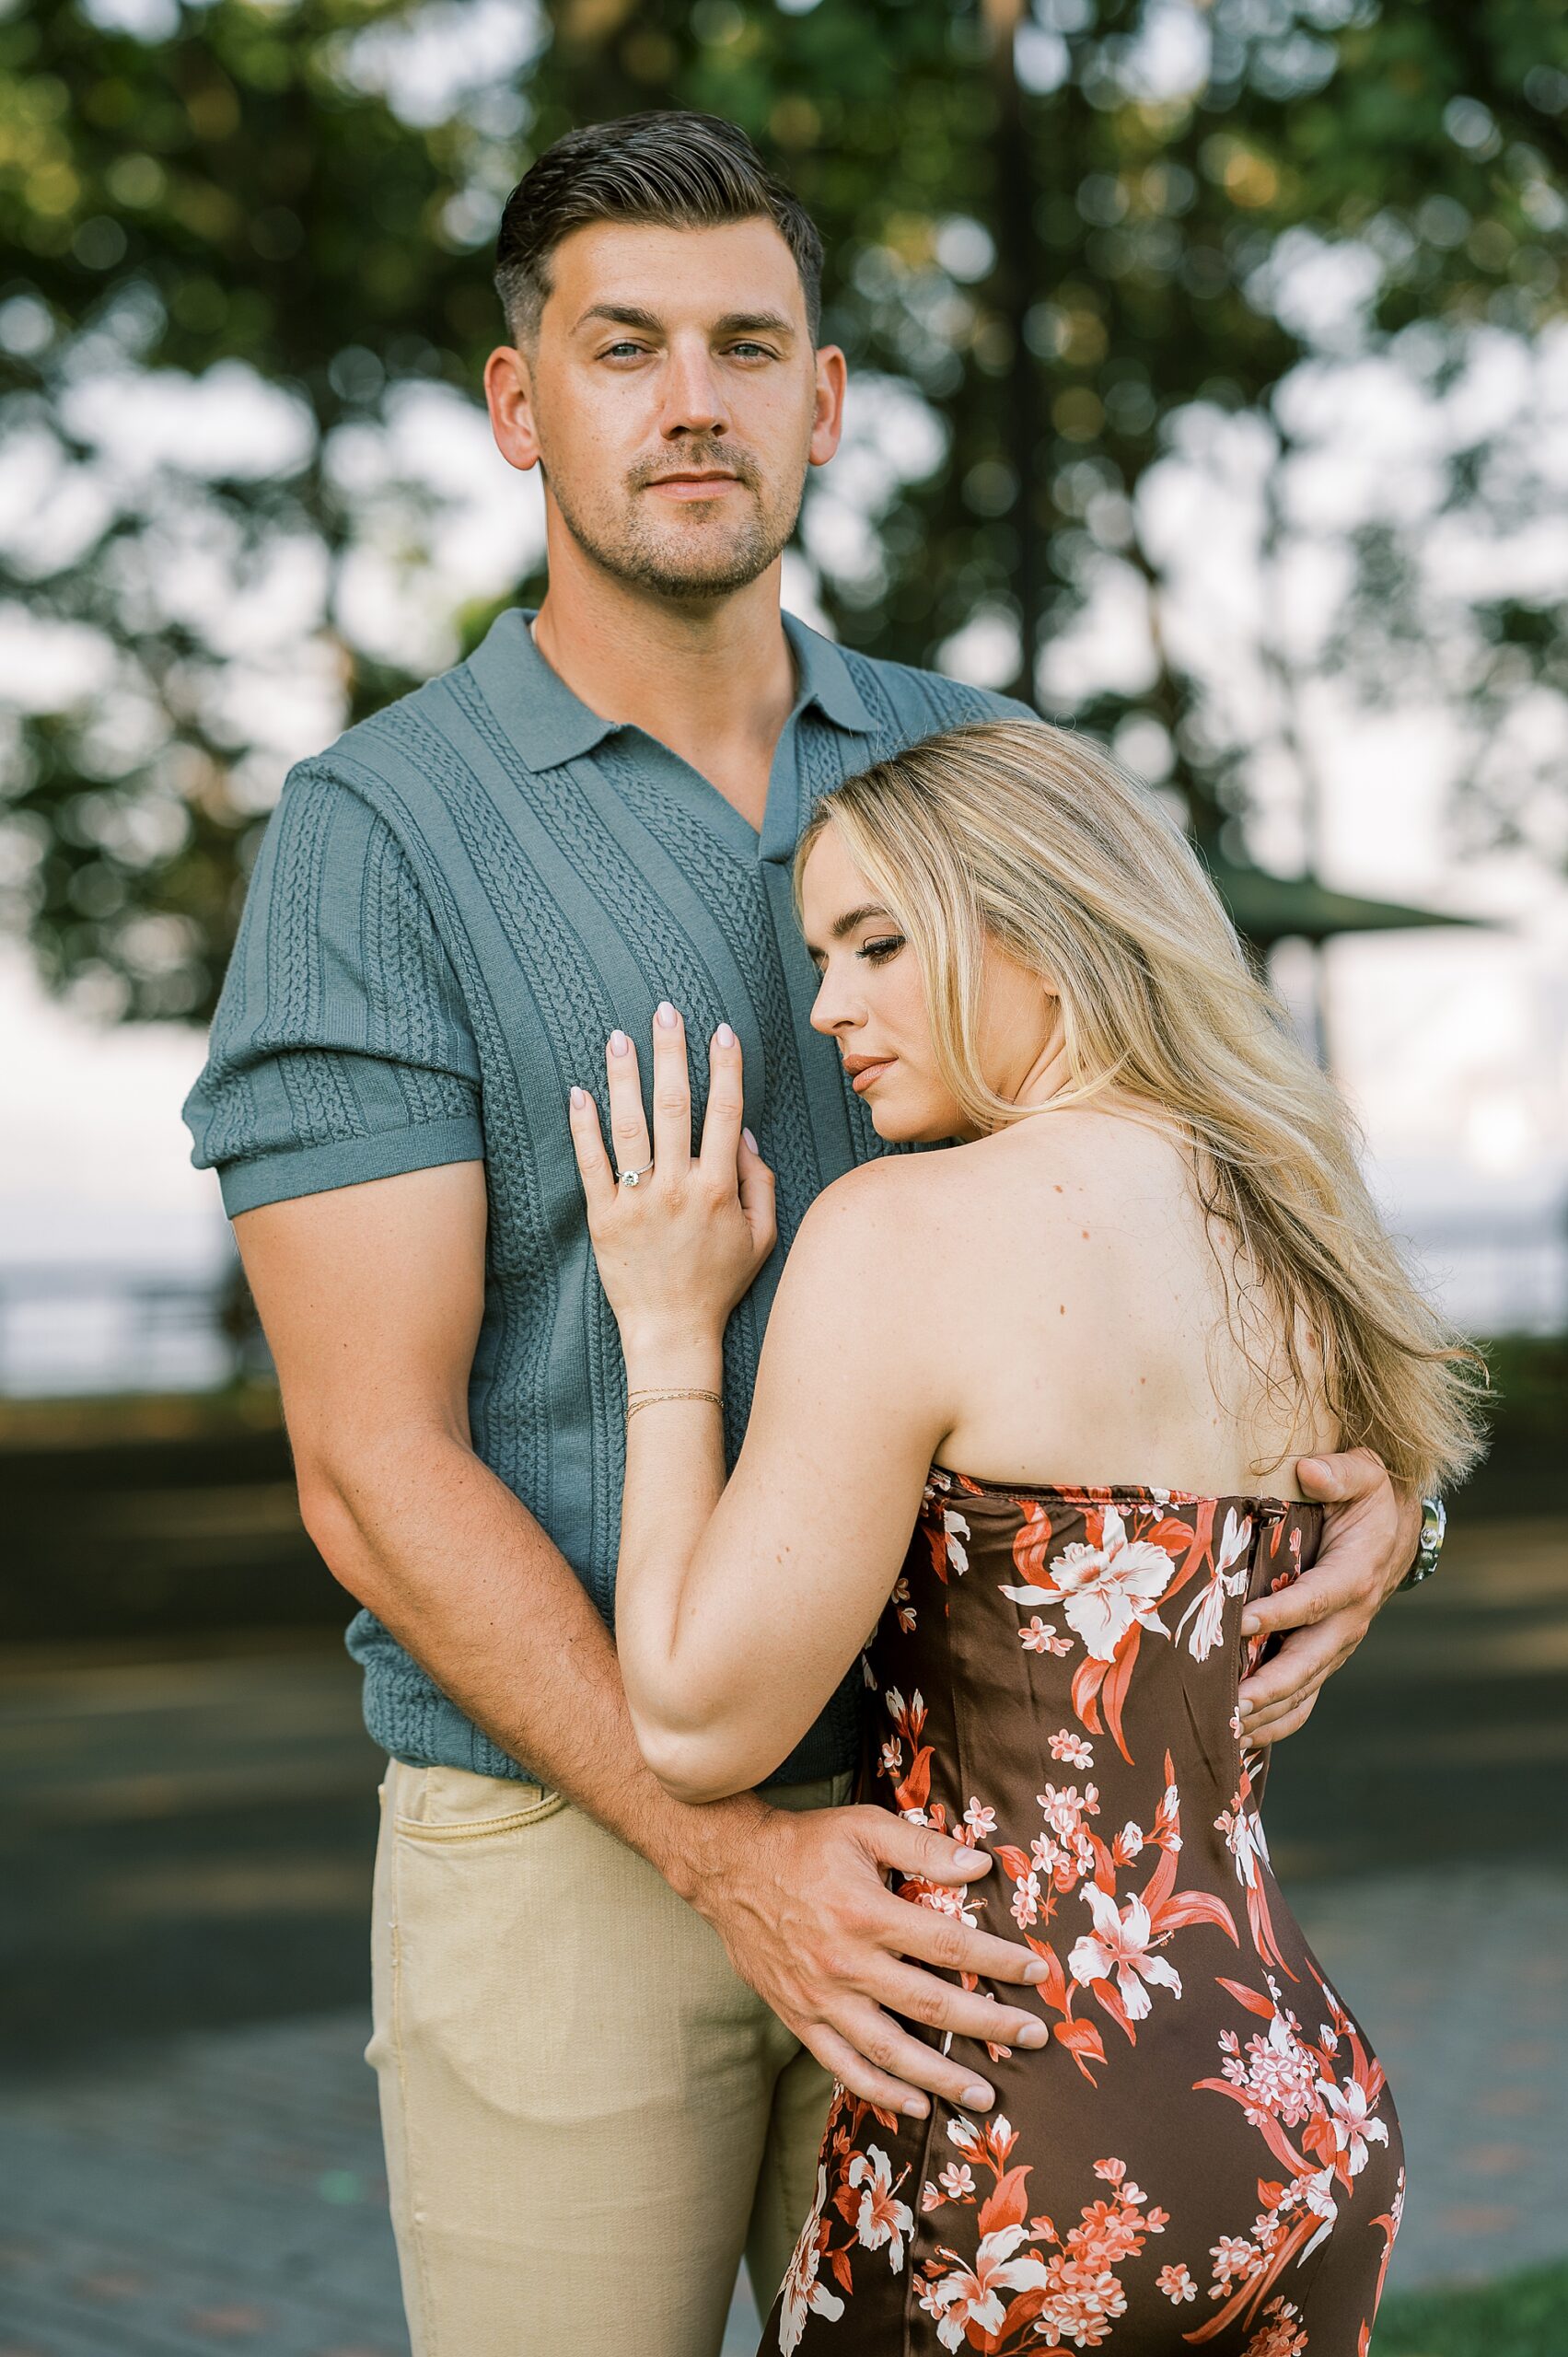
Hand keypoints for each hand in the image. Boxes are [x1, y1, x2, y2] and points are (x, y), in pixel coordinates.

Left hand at [568, 1005, 775, 1355]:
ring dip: (625, 1077)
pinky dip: (584, 1126)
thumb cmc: (720, 1282)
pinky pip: (592, 1164)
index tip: (721, 1031)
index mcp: (718, 1188)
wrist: (672, 1331)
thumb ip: (760, 1182)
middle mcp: (678, 1187)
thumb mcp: (762, 1236)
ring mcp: (637, 1201)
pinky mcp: (603, 1217)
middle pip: (675, 1105)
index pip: (724, 1112)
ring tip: (619, 1036)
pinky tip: (580, 1091)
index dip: (725, 1068)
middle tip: (665, 1010)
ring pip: (630, 1126)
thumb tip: (741, 1132)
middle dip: (671, 1053)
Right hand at [683, 1799, 1049, 2119]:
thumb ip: (923, 1846)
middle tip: (1034, 2039)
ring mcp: (821, 1998)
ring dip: (942, 2078)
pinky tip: (917, 2105)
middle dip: (990, 2026)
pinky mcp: (799, 2018)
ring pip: (890, 2052)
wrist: (728, 1869)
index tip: (1037, 1974)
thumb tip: (981, 1864)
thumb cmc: (804, 1844)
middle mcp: (846, 1963)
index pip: (949, 1946)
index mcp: (867, 1912)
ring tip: (985, 2097)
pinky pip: (844, 2066)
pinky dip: (881, 2091)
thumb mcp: (863, 1827)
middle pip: (931, 2006)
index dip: (998, 1962)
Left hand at [1237, 1447, 1420, 1743]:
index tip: (1241, 1623)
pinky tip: (1240, 1740)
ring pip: (1304, 1688)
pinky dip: (1276, 1722)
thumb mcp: (1364, 1471)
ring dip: (1267, 1712)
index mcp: (1357, 1574)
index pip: (1317, 1598)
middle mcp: (1350, 1618)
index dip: (1282, 1613)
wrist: (1396, 1528)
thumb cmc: (1369, 1496)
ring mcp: (1339, 1644)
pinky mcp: (1326, 1657)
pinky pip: (1304, 1699)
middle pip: (1310, 1660)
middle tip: (1230, 1704)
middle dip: (1270, 1685)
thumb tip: (1308, 1469)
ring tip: (1225, 1732)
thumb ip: (1338, 1471)